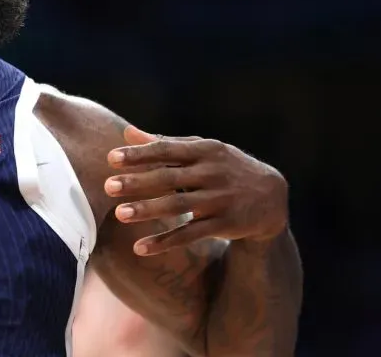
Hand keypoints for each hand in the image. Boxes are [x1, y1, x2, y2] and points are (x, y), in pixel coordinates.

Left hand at [103, 126, 287, 255]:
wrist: (272, 195)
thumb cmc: (224, 168)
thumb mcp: (202, 151)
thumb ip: (165, 143)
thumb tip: (127, 132)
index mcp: (205, 150)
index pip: (167, 150)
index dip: (140, 154)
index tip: (111, 159)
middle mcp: (212, 173)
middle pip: (169, 177)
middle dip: (138, 182)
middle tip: (108, 187)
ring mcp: (219, 199)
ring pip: (178, 206)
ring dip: (148, 210)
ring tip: (119, 214)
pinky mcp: (225, 224)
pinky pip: (190, 234)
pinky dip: (165, 242)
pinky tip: (141, 248)